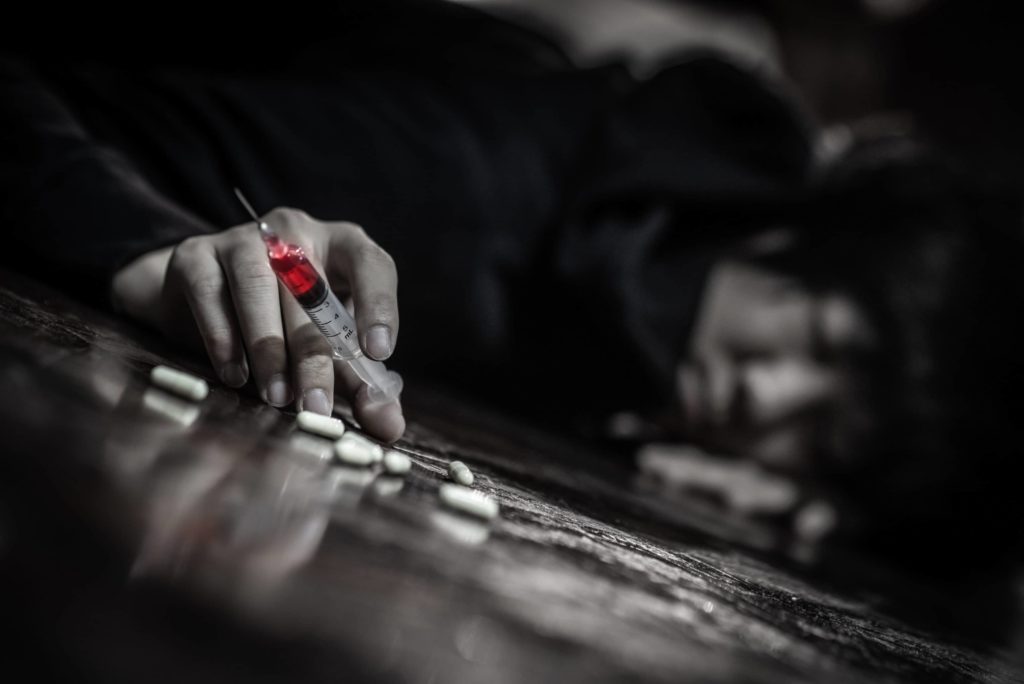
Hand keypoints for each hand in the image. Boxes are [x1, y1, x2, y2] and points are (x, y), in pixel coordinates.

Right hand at [111, 208, 403, 441]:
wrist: (200, 295)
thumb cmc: (285, 320)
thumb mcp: (328, 346)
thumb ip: (358, 382)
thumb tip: (389, 426)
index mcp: (342, 245)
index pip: (371, 265)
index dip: (378, 306)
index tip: (377, 352)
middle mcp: (295, 232)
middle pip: (310, 292)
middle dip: (314, 358)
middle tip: (317, 408)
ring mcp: (243, 237)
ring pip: (258, 288)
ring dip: (269, 349)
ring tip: (277, 397)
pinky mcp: (196, 254)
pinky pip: (211, 294)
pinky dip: (224, 339)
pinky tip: (235, 377)